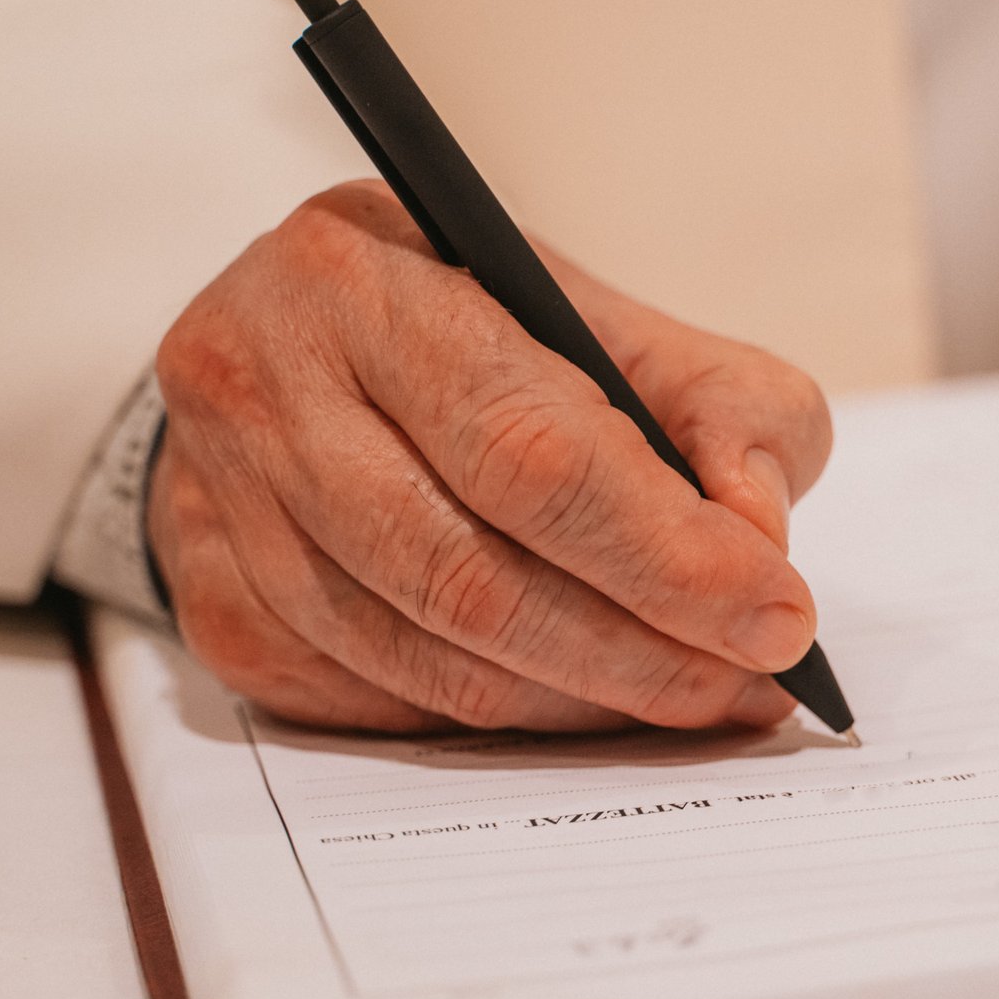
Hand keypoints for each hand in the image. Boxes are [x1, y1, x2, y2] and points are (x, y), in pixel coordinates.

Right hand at [147, 181, 832, 733]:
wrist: (283, 347)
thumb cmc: (462, 327)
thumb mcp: (602, 311)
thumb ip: (720, 401)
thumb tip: (758, 534)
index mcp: (359, 278)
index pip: (530, 448)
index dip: (666, 552)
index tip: (778, 615)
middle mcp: (260, 388)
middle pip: (473, 575)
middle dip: (641, 651)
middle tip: (751, 687)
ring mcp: (221, 511)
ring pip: (430, 659)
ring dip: (584, 702)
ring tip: (695, 697)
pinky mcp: (220, 613)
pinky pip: (384, 706)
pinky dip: (507, 720)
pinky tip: (585, 699)